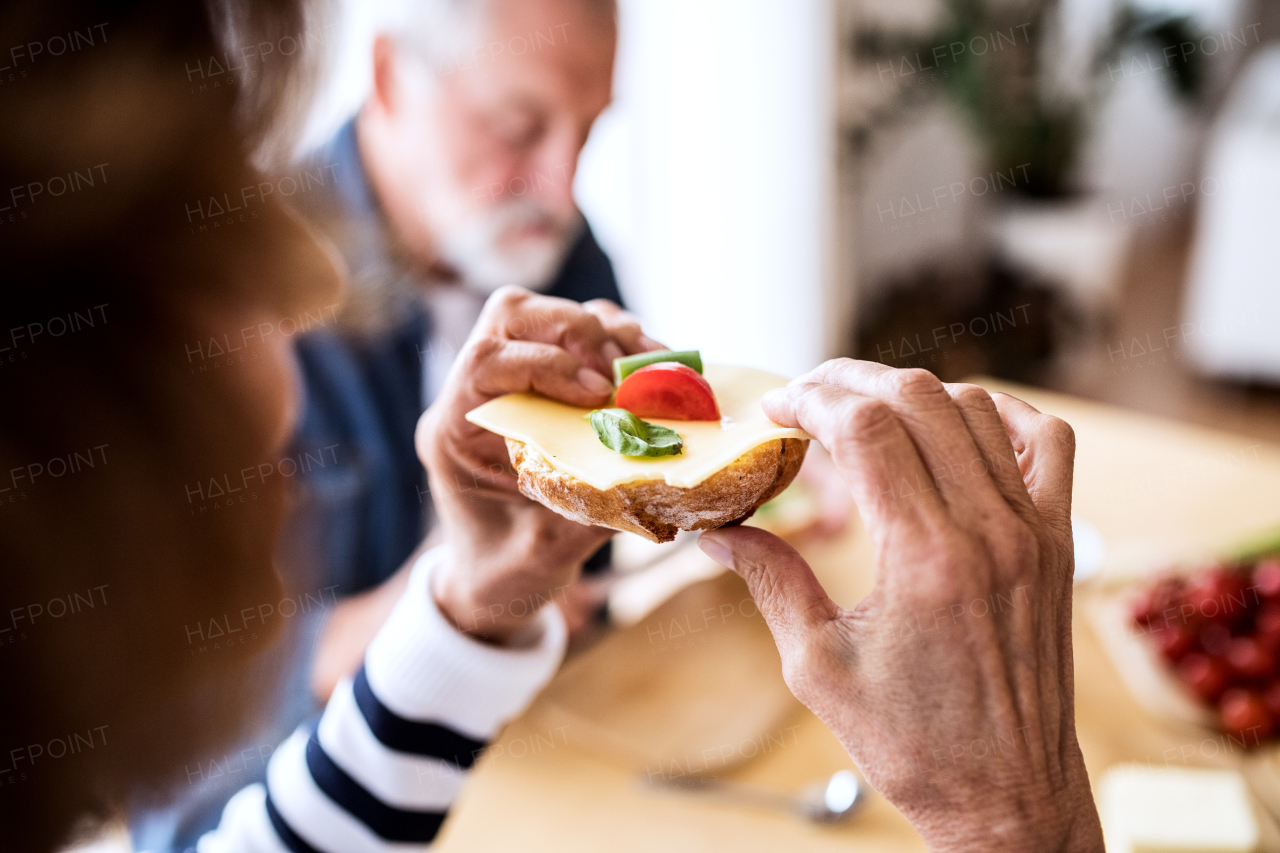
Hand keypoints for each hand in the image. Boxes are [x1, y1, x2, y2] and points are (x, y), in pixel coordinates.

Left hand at [416, 287, 659, 643]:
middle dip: (576, 329)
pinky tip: (656, 374)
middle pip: (512, 314)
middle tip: (624, 376)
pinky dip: (622, 343)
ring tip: (650, 371)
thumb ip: (585, 515)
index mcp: (452, 430)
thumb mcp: (541, 557)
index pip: (484, 360)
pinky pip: (582, 335)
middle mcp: (476, 393)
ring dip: (606, 332)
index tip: (599, 393)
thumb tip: (645, 473)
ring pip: (548, 315)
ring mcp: (512, 381)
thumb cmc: (505, 573)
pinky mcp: (548, 381)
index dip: (546, 364)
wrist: (495, 583)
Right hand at [698, 361, 1102, 851]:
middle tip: (805, 399)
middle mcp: (988, 530)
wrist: (1007, 795)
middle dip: (848, 382)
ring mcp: (1033, 530)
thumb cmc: (912, 744)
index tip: (774, 410)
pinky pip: (1045, 441)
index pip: (865, 427)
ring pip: (976, 406)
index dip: (809, 399)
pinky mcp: (1057, 541)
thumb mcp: (817, 666)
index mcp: (924, 558)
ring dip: (911, 391)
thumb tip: (717, 530)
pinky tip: (954, 423)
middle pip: (916, 398)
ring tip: (863, 411)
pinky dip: (997, 412)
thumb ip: (769, 580)